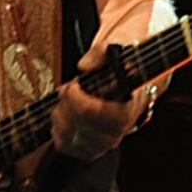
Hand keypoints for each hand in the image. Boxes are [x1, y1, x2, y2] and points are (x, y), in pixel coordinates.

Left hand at [49, 37, 149, 161]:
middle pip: (88, 130)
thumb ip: (100, 52)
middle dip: (68, 107)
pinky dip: (59, 133)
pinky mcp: (95, 145)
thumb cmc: (126, 59)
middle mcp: (123, 126)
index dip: (80, 102)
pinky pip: (71, 149)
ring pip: (77, 142)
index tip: (73, 85)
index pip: (104, 115)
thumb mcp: (118, 42)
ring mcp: (109, 138)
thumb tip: (84, 66)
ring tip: (65, 102)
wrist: (132, 71)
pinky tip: (63, 116)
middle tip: (67, 88)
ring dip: (62, 120)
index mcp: (132, 103)